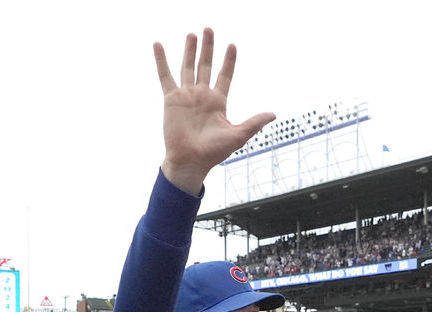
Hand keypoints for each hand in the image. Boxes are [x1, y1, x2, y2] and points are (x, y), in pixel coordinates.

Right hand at [155, 28, 274, 194]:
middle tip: (209, 29)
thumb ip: (254, 122)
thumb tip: (273, 114)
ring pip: (188, 67)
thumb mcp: (238, 135)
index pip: (225, 75)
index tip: (232, 45)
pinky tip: (158, 45)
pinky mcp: (171, 99)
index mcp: (218, 102)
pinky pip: (165, 76)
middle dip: (208, 48)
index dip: (228, 61)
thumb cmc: (213, 153)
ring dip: (190, 50)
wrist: (190, 161)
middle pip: (206, 66)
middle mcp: (202, 96)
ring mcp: (186, 96)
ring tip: (192, 34)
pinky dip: (161, 60)